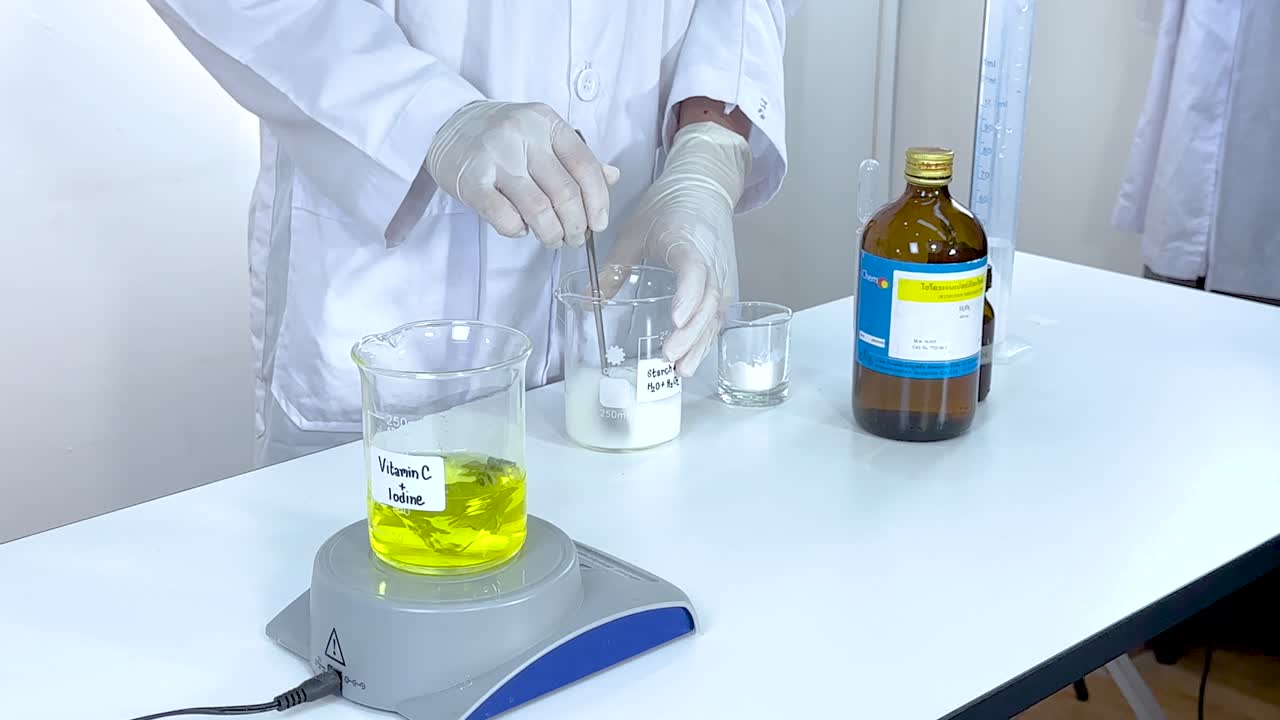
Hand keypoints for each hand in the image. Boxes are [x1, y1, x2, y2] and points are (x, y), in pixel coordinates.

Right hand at [425, 101, 619, 247]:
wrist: (445, 123)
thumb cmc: (500, 135)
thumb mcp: (542, 134)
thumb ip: (576, 156)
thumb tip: (613, 178)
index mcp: (546, 123)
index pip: (585, 166)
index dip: (598, 201)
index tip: (598, 224)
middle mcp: (523, 135)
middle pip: (565, 192)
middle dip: (576, 225)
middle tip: (575, 238)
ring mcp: (496, 157)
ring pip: (538, 209)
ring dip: (551, 233)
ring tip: (552, 239)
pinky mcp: (471, 180)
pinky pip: (505, 217)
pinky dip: (518, 230)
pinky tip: (521, 229)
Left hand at [603, 122, 750, 376]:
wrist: (703, 187)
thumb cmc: (668, 207)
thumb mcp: (634, 232)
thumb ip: (614, 268)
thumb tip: (588, 300)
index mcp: (688, 244)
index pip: (694, 273)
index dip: (687, 296)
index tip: (676, 319)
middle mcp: (712, 262)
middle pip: (708, 303)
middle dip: (690, 334)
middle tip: (669, 357)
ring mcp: (722, 274)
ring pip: (716, 314)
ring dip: (700, 343)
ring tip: (682, 370)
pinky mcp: (725, 283)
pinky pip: (718, 315)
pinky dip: (706, 337)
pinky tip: (691, 358)